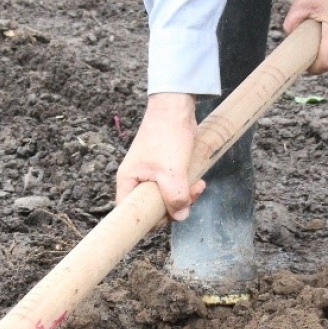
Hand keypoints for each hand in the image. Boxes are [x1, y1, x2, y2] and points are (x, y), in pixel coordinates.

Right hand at [115, 92, 206, 221]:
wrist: (175, 108)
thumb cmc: (167, 136)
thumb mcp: (172, 171)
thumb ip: (175, 197)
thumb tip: (180, 216)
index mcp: (128, 181)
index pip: (131, 213)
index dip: (149, 221)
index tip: (170, 216)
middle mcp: (136, 180)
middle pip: (151, 208)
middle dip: (174, 207)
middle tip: (190, 197)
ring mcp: (150, 174)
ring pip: (165, 198)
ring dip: (184, 196)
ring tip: (198, 186)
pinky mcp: (163, 169)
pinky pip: (173, 187)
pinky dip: (185, 187)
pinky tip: (198, 181)